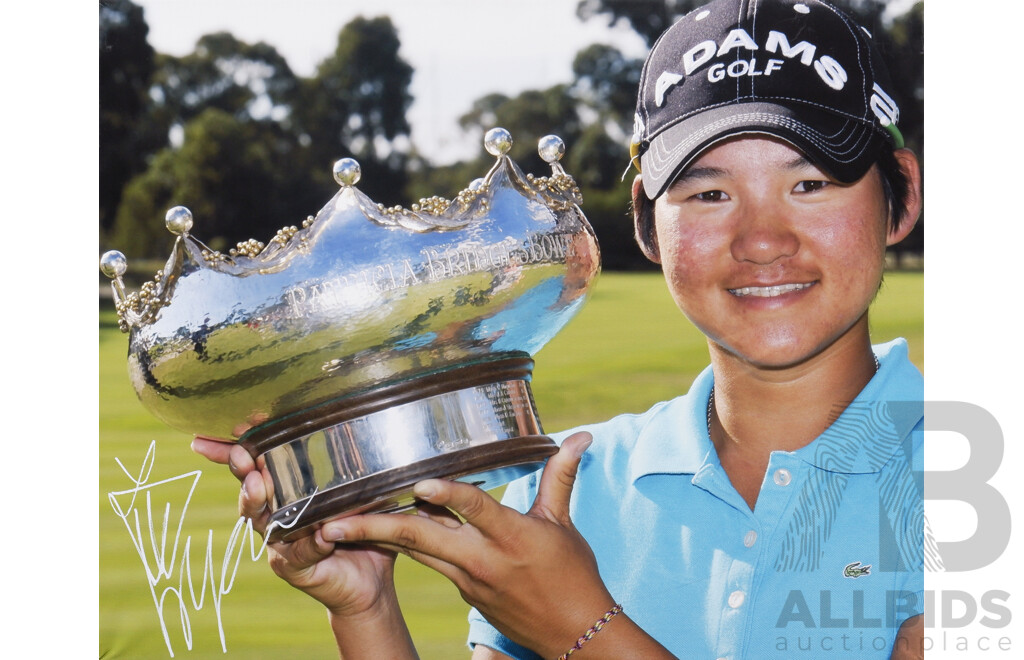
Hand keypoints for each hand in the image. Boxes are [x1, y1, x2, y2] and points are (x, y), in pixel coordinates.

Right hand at [189, 437, 399, 618]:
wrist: (368, 580)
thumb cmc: (358, 526)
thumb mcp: (353, 491)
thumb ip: (343, 469)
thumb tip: (347, 426)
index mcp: (282, 491)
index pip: (252, 467)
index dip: (229, 452)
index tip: (207, 437)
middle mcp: (274, 515)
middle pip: (250, 490)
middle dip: (242, 471)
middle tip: (241, 455)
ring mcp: (279, 544)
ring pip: (262, 521)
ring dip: (258, 501)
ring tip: (259, 484)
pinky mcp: (294, 568)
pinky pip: (299, 554)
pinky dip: (310, 544)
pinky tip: (321, 535)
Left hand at [320, 432, 619, 656]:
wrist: (573, 635)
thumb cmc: (573, 575)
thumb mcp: (564, 523)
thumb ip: (561, 476)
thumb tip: (580, 437)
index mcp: (511, 537)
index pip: (475, 510)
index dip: (449, 494)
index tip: (420, 481)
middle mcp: (482, 559)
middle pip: (422, 538)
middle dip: (373, 528)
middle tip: (331, 522)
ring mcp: (468, 579)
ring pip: (416, 550)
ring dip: (377, 536)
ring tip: (336, 525)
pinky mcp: (463, 590)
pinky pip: (428, 560)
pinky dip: (404, 543)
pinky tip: (379, 529)